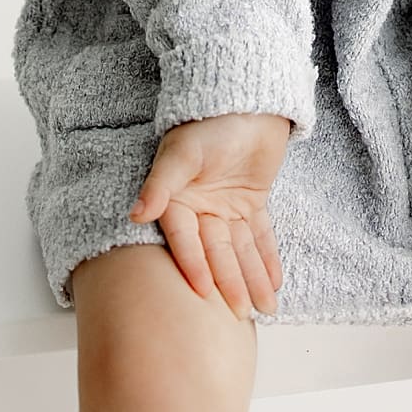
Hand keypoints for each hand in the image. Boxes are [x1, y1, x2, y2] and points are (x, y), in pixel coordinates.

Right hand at [128, 111, 290, 320]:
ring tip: (266, 307)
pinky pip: (261, 236)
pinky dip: (268, 258)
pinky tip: (275, 281)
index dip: (194, 264)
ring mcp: (227, 208)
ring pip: (241, 250)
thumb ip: (161, 184)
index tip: (202, 293)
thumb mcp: (182, 152)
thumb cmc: (207, 122)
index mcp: (177, 200)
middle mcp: (200, 209)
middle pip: (217, 252)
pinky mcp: (252, 204)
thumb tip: (136, 214)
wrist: (246, 98)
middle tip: (242, 312)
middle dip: (230, 282)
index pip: (185, 239)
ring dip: (253, 277)